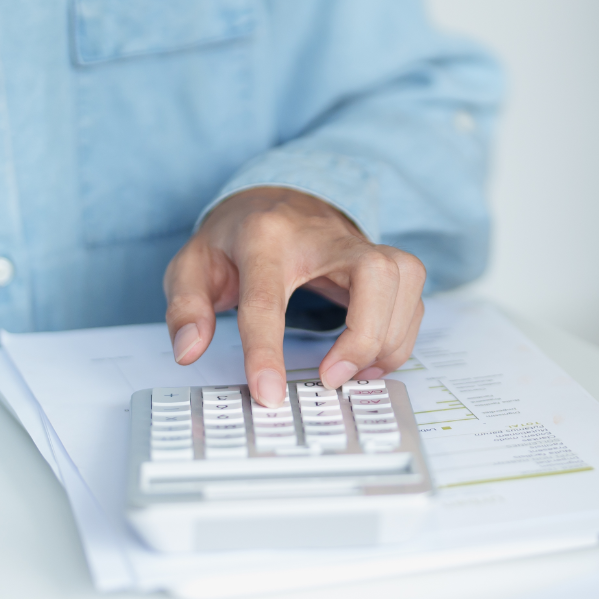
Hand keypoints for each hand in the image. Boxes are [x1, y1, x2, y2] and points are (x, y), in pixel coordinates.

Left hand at [163, 186, 427, 407]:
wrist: (274, 202)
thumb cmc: (235, 240)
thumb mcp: (192, 266)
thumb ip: (186, 307)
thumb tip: (189, 350)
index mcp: (264, 237)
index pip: (268, 298)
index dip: (266, 351)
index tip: (269, 395)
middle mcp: (323, 234)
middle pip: (373, 275)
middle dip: (364, 336)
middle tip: (334, 378)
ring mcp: (360, 243)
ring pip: (405, 279)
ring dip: (388, 338)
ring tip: (355, 372)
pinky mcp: (384, 260)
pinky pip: (412, 298)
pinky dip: (398, 337)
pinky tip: (369, 359)